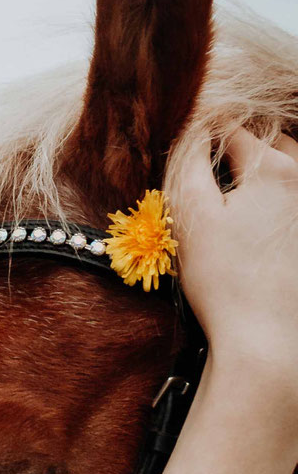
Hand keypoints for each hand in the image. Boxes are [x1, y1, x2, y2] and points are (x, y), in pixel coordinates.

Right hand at [173, 127, 297, 409]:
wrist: (268, 342)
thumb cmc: (226, 283)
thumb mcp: (192, 218)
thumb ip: (188, 163)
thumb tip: (192, 132)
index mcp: (274, 170)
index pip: (232, 130)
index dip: (204, 134)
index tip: (187, 145)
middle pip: (272, 142)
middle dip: (243, 148)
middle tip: (213, 170)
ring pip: (292, 170)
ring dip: (267, 173)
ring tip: (239, 199)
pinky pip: (295, 206)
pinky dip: (280, 204)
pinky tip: (260, 230)